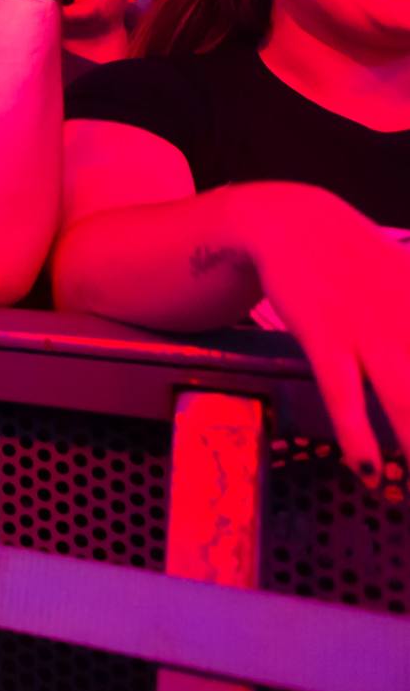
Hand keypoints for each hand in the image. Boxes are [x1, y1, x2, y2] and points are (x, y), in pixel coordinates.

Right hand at [250, 194, 409, 486]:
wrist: (293, 222)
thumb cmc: (360, 260)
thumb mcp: (408, 282)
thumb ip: (409, 311)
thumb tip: (409, 365)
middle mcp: (406, 320)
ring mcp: (366, 328)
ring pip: (403, 397)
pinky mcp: (324, 335)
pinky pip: (342, 391)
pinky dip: (357, 432)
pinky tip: (368, 468)